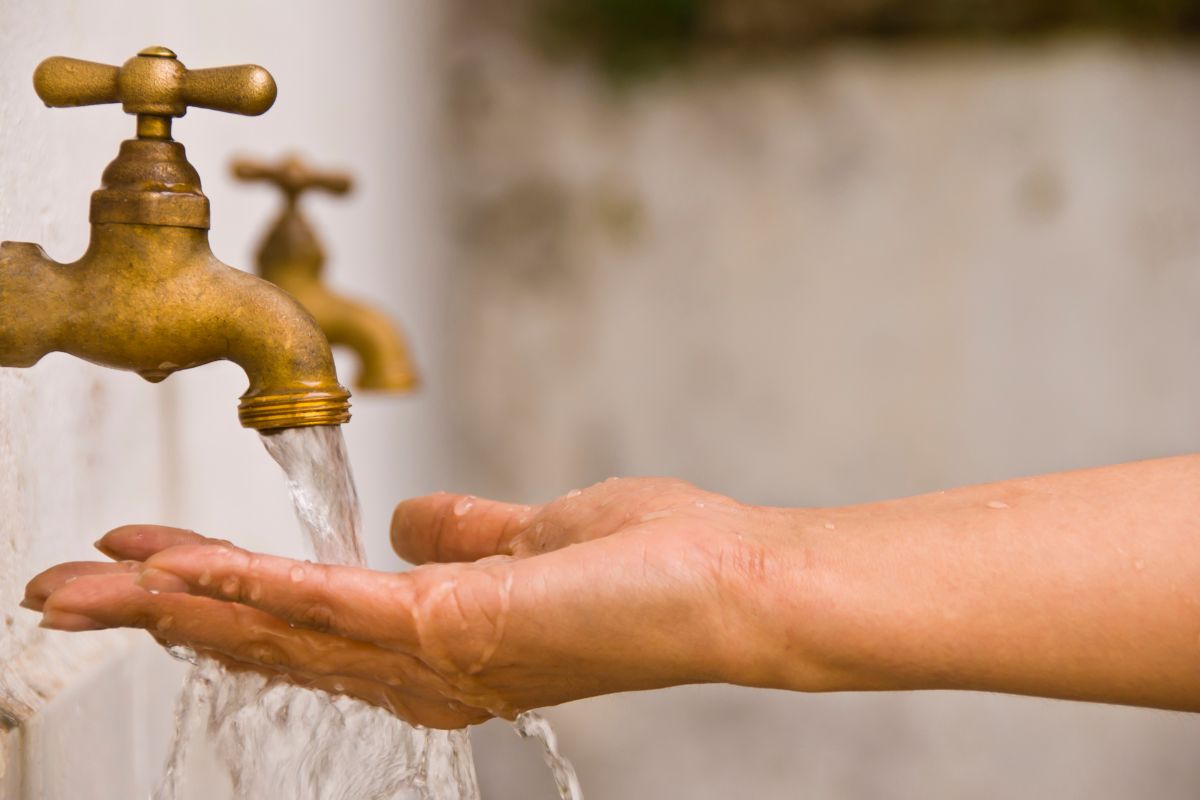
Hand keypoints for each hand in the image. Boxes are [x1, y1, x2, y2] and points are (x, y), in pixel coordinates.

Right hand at [24, 478, 798, 727]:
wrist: (724, 585)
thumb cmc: (650, 564)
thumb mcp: (532, 537)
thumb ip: (468, 535)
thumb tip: (412, 517)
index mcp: (434, 638)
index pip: (301, 617)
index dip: (218, 591)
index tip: (148, 561)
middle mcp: (418, 665)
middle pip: (264, 636)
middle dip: (158, 612)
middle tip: (64, 589)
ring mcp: (429, 652)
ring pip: (274, 627)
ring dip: (175, 602)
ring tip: (88, 582)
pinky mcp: (447, 626)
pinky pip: (326, 606)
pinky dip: (248, 586)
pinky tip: (180, 567)